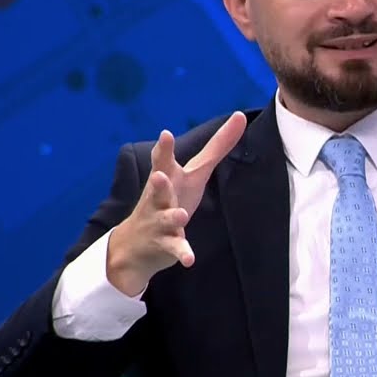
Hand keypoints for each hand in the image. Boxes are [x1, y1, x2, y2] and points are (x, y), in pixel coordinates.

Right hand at [107, 112, 247, 294]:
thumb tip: (240, 116)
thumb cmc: (170, 198)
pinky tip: (189, 259)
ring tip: (181, 215)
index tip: (165, 135)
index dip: (164, 148)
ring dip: (173, 216)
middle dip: (159, 179)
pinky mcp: (165, 243)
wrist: (136, 243)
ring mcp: (160, 220)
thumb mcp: (193, 173)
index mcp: (167, 177)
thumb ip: (216, 147)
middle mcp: (160, 196)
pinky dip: (182, 252)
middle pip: (158, 185)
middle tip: (159, 174)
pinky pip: (174, 247)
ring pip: (166, 217)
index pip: (163, 159)